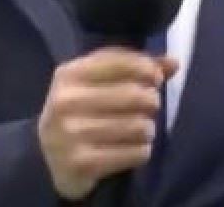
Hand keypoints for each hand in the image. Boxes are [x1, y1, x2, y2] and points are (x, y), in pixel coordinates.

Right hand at [37, 47, 177, 199]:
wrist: (50, 157)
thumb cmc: (81, 110)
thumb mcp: (98, 82)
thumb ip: (134, 68)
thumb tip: (174, 63)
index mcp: (69, 74)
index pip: (121, 61)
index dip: (147, 68)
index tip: (156, 79)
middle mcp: (65, 101)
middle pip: (134, 95)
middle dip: (151, 101)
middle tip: (149, 107)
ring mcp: (71, 133)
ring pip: (139, 126)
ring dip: (149, 129)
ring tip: (142, 129)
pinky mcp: (81, 163)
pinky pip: (135, 153)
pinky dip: (142, 151)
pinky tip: (135, 148)